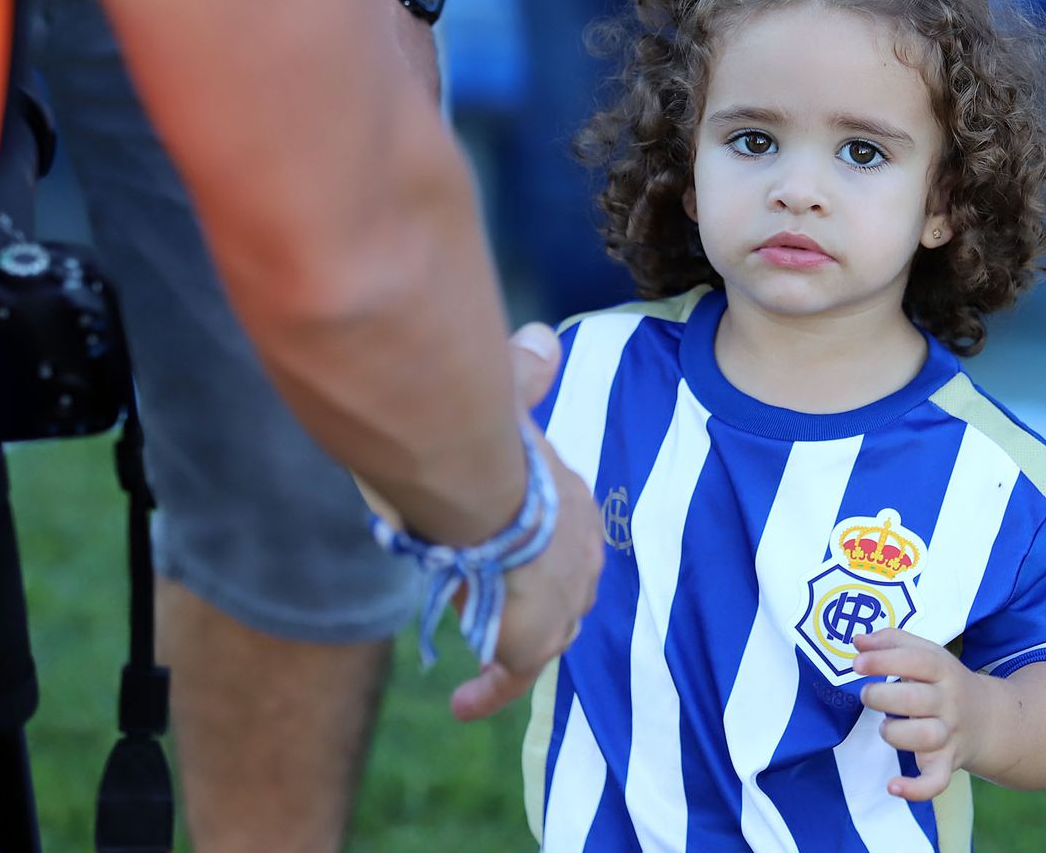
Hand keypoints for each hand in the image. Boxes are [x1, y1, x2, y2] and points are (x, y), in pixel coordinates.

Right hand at [450, 323, 602, 720]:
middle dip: (533, 599)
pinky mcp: (534, 635)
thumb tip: (540, 342)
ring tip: (474, 644)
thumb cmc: (481, 426)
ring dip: (510, 639)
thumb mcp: (505, 393)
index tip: (508, 557)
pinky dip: (492, 689)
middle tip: (491, 600)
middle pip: (566, 589)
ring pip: (545, 633)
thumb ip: (523, 369)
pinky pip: (514, 674)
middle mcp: (581, 550)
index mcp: (572, 498)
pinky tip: (463, 703)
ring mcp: (564, 596)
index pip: (568, 536)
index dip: (539, 549)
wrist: (471, 470)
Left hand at [853, 628, 994, 800]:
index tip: (857, 663)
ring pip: (925, 738)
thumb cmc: (942, 682)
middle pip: (917, 700)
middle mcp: (948, 702)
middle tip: (867, 695)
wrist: (988, 719)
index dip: (884, 660)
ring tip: (885, 726)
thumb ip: (891, 641)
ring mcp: (949, 734)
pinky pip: (936, 781)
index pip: (917, 660)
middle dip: (882, 697)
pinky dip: (916, 789)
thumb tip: (858, 640)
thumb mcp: (927, 653)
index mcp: (943, 670)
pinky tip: (892, 786)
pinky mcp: (946, 763)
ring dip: (895, 734)